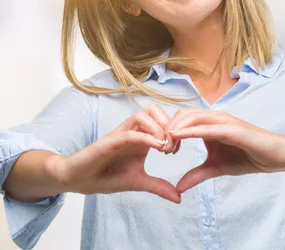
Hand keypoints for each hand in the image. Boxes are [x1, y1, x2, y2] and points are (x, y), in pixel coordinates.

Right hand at [52, 104, 180, 202]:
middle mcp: (133, 131)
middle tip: (172, 146)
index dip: (174, 131)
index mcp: (142, 137)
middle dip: (169, 125)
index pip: (162, 120)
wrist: (80, 181)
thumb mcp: (139, 182)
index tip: (176, 150)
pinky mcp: (110, 140)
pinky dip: (146, 137)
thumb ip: (159, 187)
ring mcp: (121, 134)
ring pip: (144, 114)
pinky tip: (156, 148)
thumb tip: (179, 198)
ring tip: (164, 148)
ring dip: (158, 128)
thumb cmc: (107, 177)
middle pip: (155, 110)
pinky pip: (130, 132)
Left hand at [168, 109, 284, 192]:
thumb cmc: (249, 157)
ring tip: (166, 147)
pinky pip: (207, 127)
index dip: (167, 132)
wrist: (275, 156)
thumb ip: (197, 174)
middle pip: (182, 115)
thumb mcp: (216, 168)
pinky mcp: (232, 128)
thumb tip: (178, 187)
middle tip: (161, 149)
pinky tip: (177, 136)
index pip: (181, 120)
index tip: (160, 150)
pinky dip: (190, 130)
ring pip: (191, 118)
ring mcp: (224, 121)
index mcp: (210, 124)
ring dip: (175, 130)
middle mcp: (215, 118)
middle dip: (167, 129)